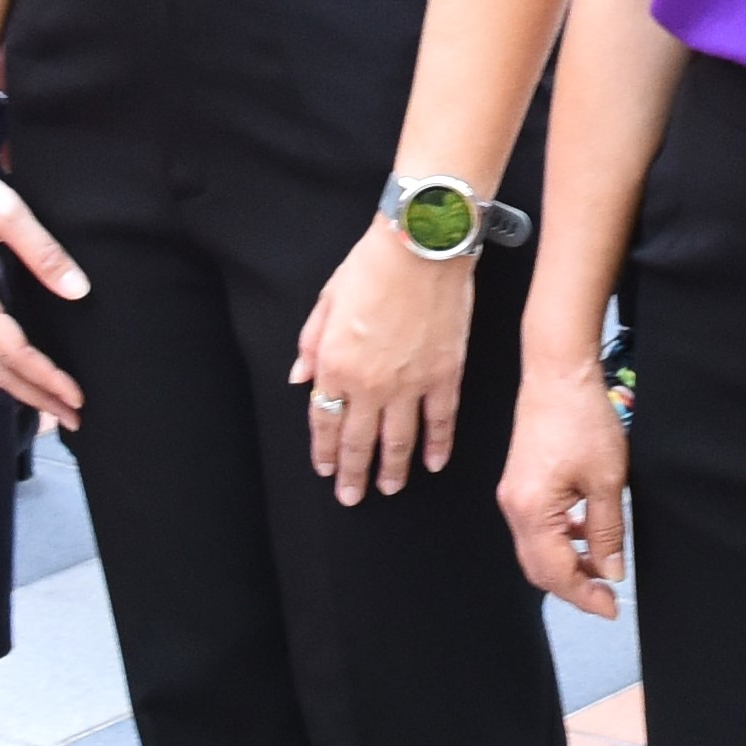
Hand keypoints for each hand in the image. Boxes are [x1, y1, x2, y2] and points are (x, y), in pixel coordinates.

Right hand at [0, 140, 88, 424]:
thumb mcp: (8, 213)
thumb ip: (44, 254)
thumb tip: (78, 291)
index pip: (12, 349)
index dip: (45, 376)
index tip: (76, 396)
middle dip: (35, 396)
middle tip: (73, 419)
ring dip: (19, 385)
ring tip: (53, 405)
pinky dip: (4, 365)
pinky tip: (23, 370)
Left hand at [288, 218, 474, 505]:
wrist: (421, 247)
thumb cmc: (370, 266)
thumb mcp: (325, 302)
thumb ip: (311, 345)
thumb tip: (300, 378)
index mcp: (335, 366)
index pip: (325, 422)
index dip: (325, 451)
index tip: (325, 469)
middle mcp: (370, 385)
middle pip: (359, 442)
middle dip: (354, 475)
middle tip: (352, 497)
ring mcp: (411, 385)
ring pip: (400, 441)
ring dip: (393, 470)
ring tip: (389, 488)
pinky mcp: (445, 376)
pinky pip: (440, 422)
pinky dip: (437, 446)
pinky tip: (433, 463)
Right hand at [499, 355, 628, 619]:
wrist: (558, 374)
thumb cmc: (581, 417)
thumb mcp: (607, 480)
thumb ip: (607, 531)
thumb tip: (610, 570)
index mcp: (532, 510)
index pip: (556, 572)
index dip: (584, 595)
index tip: (611, 607)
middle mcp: (514, 507)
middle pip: (539, 568)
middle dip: (573, 586)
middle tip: (607, 596)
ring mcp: (513, 496)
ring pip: (537, 549)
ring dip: (568, 563)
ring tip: (602, 565)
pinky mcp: (519, 485)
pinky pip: (536, 527)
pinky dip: (561, 539)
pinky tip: (586, 532)